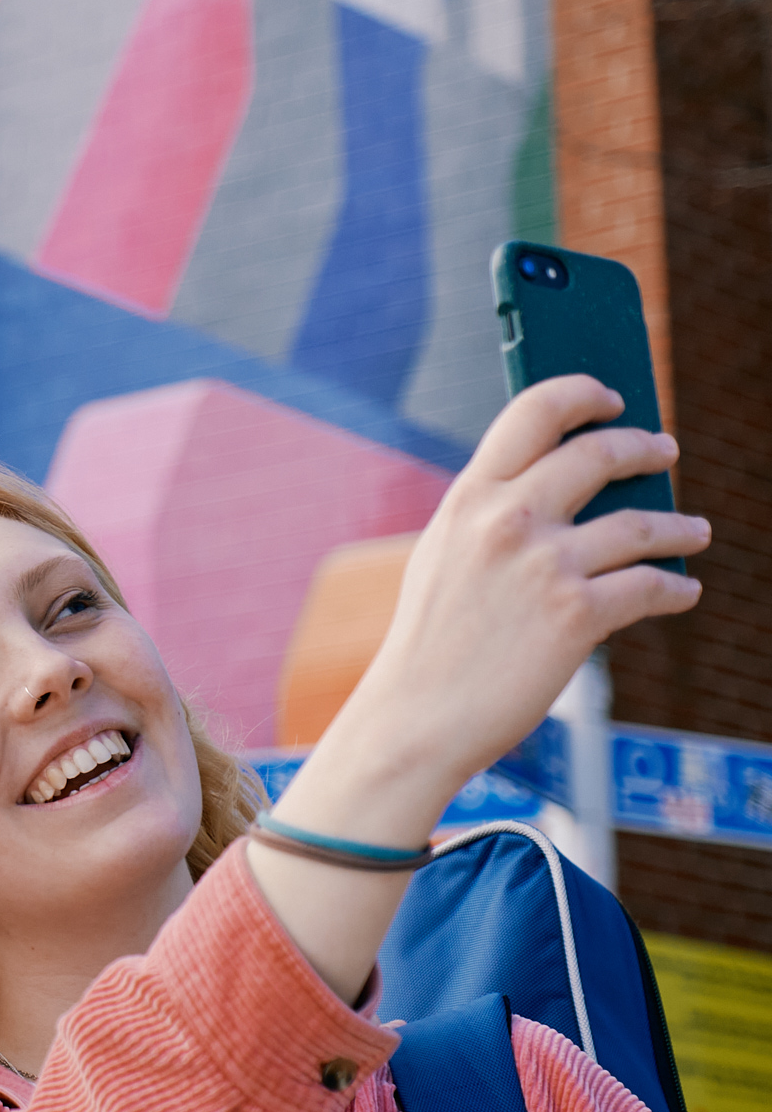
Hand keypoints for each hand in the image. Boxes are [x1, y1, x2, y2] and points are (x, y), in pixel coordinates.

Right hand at [250, 375, 705, 997]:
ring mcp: (544, 565)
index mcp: (469, 497)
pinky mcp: (576, 614)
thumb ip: (492, 514)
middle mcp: (508, 519)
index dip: (581, 393)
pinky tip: (684, 590)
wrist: (417, 717)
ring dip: (677, 524)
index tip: (611, 396)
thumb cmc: (432, 642)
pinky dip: (676, 588)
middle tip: (663, 450)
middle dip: (643, 446)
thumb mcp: (444, 556)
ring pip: (639, 523)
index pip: (533, 413)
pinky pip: (649, 587)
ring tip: (693, 530)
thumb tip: (566, 490)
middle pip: (598, 453)